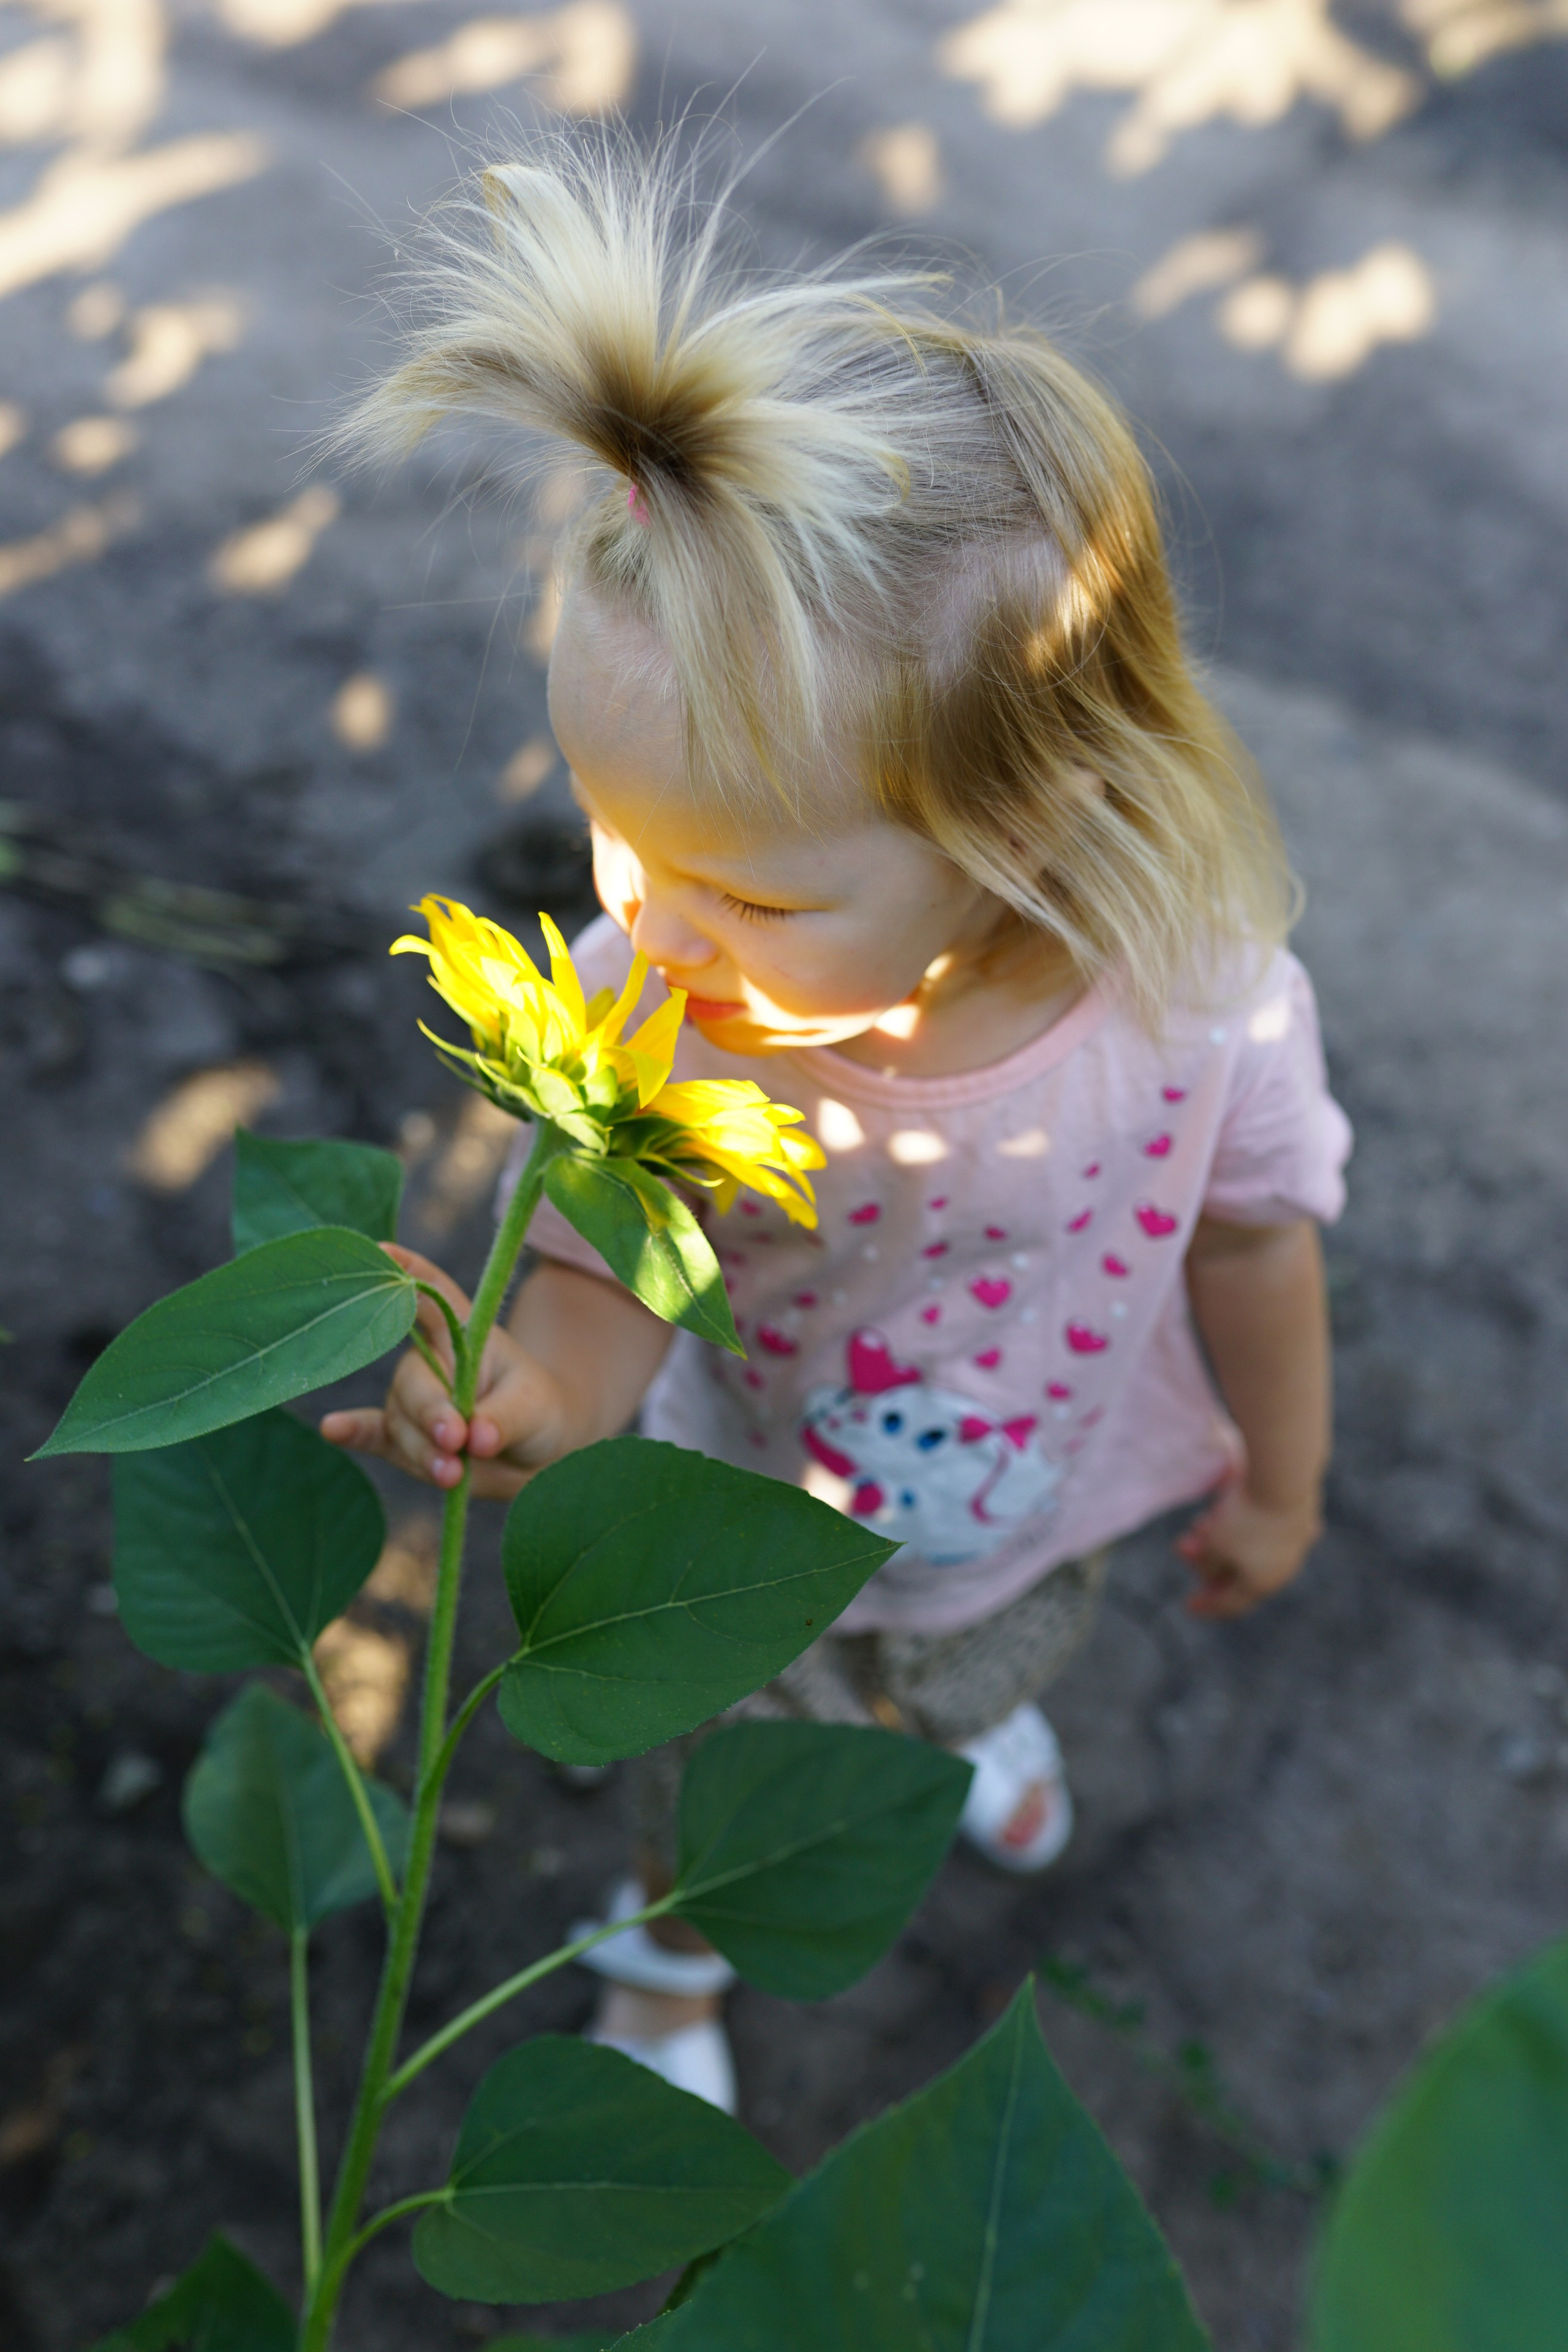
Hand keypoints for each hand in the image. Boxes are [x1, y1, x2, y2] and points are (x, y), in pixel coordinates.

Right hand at [320, 1247, 572, 1501]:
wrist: (534, 1458)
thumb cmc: (539, 1414)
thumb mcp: (535, 1408)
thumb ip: (504, 1419)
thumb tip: (475, 1438)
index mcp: (463, 1334)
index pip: (433, 1294)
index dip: (409, 1271)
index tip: (383, 1252)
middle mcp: (431, 1362)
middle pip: (412, 1380)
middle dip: (431, 1413)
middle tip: (458, 1439)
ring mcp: (414, 1401)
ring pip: (401, 1421)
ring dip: (423, 1449)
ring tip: (453, 1473)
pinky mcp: (405, 1440)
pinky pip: (375, 1435)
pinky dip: (354, 1433)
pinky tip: (334, 1428)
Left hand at [1175, 1479, 1321, 1619]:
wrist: (1284, 1479)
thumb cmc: (1245, 1517)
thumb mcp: (1215, 1544)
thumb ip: (1209, 1563)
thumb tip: (1211, 1570)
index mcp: (1261, 1584)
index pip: (1230, 1604)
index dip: (1207, 1606)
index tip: (1189, 1606)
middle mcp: (1283, 1569)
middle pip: (1239, 1574)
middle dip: (1207, 1562)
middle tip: (1183, 1548)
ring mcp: (1295, 1544)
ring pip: (1252, 1549)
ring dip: (1222, 1541)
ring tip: (1199, 1523)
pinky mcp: (1300, 1519)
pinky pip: (1264, 1529)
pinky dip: (1242, 1525)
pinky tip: (1227, 1509)